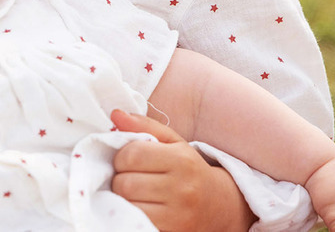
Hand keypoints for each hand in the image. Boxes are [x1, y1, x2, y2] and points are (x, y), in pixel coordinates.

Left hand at [110, 109, 254, 231]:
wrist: (220, 206)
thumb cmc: (189, 169)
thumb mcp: (173, 142)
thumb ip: (144, 125)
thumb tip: (115, 114)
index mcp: (182, 160)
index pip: (131, 155)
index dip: (121, 156)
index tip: (127, 160)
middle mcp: (182, 188)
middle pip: (124, 183)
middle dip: (119, 178)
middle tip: (129, 177)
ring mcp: (178, 215)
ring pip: (127, 204)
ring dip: (122, 197)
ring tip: (133, 192)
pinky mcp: (172, 231)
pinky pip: (135, 222)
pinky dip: (130, 213)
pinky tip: (138, 206)